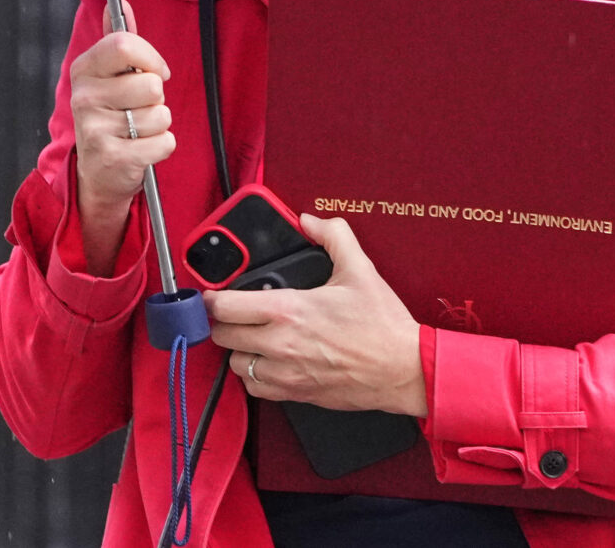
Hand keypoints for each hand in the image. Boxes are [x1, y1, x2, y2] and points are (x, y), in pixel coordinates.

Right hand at [68, 8, 173, 276]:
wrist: (97, 173)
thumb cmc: (110, 117)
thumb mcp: (108, 77)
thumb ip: (117, 41)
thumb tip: (119, 1)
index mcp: (84, 70)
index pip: (123, 44)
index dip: (150, 58)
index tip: (157, 71)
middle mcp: (83, 97)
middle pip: (148, 83)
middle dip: (156, 97)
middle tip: (139, 108)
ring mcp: (94, 129)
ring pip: (160, 114)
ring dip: (159, 124)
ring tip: (139, 130)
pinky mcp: (113, 158)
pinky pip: (164, 142)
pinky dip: (162, 146)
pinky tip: (143, 149)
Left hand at [206, 213, 426, 416]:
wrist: (402, 370)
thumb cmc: (382, 325)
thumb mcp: (360, 269)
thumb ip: (333, 235)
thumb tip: (311, 220)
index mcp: (288, 310)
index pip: (224, 307)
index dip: (211, 299)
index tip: (212, 295)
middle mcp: (279, 344)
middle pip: (222, 336)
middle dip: (222, 323)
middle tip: (232, 314)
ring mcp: (285, 372)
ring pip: (236, 364)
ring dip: (238, 349)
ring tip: (251, 338)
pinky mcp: (294, 393)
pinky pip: (255, 388)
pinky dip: (254, 375)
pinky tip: (267, 362)